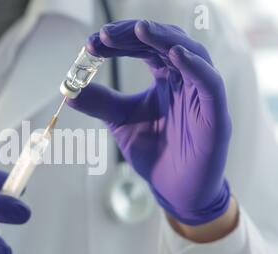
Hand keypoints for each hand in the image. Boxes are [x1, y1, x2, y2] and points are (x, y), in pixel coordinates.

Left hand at [68, 20, 231, 225]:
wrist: (173, 190)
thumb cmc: (154, 152)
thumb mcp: (120, 122)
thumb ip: (101, 103)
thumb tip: (70, 90)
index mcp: (166, 79)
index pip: (144, 48)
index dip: (120, 41)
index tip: (92, 43)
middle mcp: (185, 81)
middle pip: (166, 43)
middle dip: (136, 35)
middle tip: (107, 34)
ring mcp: (202, 97)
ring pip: (192, 55)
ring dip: (165, 40)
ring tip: (139, 30)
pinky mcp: (215, 117)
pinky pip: (210, 85)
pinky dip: (195, 66)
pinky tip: (175, 54)